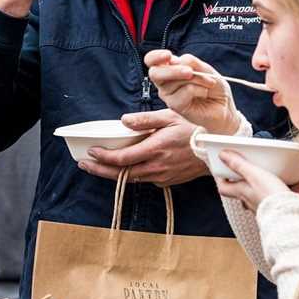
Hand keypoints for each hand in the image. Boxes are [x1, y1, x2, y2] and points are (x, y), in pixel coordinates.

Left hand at [78, 109, 208, 186]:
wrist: (214, 151)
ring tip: (96, 166)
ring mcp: (161, 176)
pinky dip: (129, 174)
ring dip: (111, 174)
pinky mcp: (166, 181)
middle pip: (121, 174)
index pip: (123, 159)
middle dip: (99, 170)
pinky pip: (143, 179)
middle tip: (84, 164)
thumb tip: (123, 121)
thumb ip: (145, 120)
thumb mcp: (170, 117)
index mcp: (155, 149)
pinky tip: (121, 167)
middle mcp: (156, 166)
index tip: (91, 151)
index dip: (104, 157)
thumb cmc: (193, 130)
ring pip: (130, 179)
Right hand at [145, 49, 240, 133]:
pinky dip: (198, 89)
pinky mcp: (176, 106)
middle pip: (155, 72)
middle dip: (172, 70)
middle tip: (189, 71)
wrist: (223, 107)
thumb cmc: (213, 88)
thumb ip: (192, 63)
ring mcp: (169, 95)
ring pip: (173, 81)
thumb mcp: (206, 69)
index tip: (167, 55)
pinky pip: (184, 92)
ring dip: (196, 78)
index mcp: (170, 69)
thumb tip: (178, 61)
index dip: (155, 56)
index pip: (152, 60)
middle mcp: (166, 82)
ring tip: (209, 82)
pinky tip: (204, 92)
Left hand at [215, 150, 292, 211]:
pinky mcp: (281, 208)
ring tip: (283, 170)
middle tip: (255, 167)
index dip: (222, 178)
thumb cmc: (269, 196)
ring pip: (266, 192)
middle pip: (245, 190)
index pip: (224, 188)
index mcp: (242, 193)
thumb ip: (238, 165)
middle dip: (249, 179)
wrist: (290, 217)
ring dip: (274, 181)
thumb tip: (222, 155)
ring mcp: (265, 206)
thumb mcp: (253, 175)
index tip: (223, 168)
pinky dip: (293, 186)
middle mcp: (251, 201)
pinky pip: (285, 195)